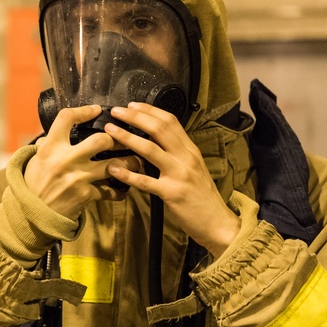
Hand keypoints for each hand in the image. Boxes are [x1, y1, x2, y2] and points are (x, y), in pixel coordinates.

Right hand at [23, 105, 142, 219]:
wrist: (33, 214)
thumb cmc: (34, 183)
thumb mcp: (35, 159)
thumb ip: (47, 143)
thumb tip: (58, 130)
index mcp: (50, 147)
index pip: (67, 118)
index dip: (84, 111)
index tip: (96, 111)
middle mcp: (65, 159)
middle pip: (101, 140)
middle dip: (116, 139)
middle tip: (124, 139)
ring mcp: (78, 178)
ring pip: (114, 165)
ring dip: (129, 162)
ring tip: (137, 161)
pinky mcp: (86, 195)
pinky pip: (110, 191)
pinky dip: (119, 191)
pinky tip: (124, 188)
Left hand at [104, 102, 239, 257]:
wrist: (216, 221)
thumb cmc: (201, 195)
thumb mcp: (193, 167)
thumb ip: (176, 153)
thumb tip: (154, 139)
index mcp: (190, 149)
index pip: (170, 121)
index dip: (149, 110)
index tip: (131, 105)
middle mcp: (186, 157)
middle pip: (159, 128)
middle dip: (135, 117)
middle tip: (116, 111)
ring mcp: (179, 175)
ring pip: (150, 149)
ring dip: (127, 137)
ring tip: (110, 130)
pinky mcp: (171, 194)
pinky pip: (145, 181)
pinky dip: (127, 174)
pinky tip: (113, 168)